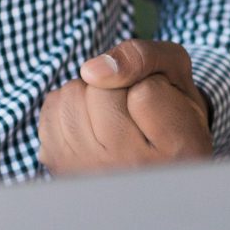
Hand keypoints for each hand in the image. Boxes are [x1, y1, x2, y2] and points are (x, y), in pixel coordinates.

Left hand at [38, 39, 211, 175]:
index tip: (161, 108)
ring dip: (88, 93)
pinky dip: (68, 104)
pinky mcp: (60, 166)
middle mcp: (133, 171)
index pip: (145, 91)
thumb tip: (90, 70)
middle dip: (115, 85)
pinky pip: (52, 107)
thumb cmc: (166, 105)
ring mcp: (92, 173)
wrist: (149, 154)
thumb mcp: (174, 71)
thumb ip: (142, 57)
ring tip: (111, 115)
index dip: (151, 83)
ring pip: (72, 95)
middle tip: (133, 110)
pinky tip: (89, 122)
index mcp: (176, 152)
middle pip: (100, 91)